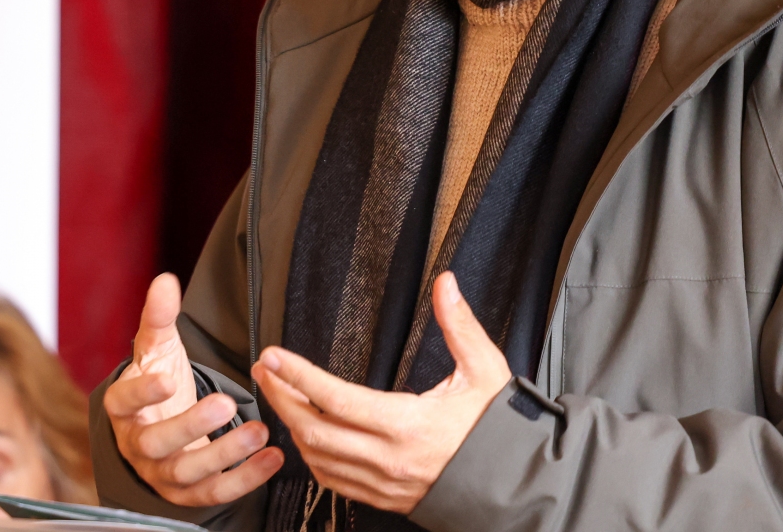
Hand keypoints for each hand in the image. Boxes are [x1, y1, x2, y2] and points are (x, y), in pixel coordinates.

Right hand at [104, 273, 284, 505]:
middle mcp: (138, 444)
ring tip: (258, 431)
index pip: (124, 402)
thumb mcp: (158, 349)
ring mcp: (162, 474)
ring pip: (187, 473)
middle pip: (155, 443)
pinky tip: (271, 458)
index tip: (167, 379)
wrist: (162, 426)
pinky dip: (245, 479)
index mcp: (124, 408)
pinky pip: (215, 492)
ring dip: (224, 454)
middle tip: (224, 403)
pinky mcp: (188, 495)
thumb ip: (160, 316)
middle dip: (190, 427)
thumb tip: (165, 281)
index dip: (143, 393)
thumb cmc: (159, 381)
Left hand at [250, 272, 509, 512]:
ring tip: (278, 394)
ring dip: (292, 426)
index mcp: (408, 425)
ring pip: (318, 458)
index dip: (298, 376)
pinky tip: (304, 434)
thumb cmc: (499, 430)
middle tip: (264, 370)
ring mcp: (384, 484)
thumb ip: (459, 326)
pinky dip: (312, 457)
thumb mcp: (485, 371)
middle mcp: (389, 459)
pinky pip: (333, 482)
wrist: (517, 485)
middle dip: (281, 398)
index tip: (273, 356)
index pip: (336, 399)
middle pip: (314, 431)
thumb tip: (445, 284)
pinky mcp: (384, 498)